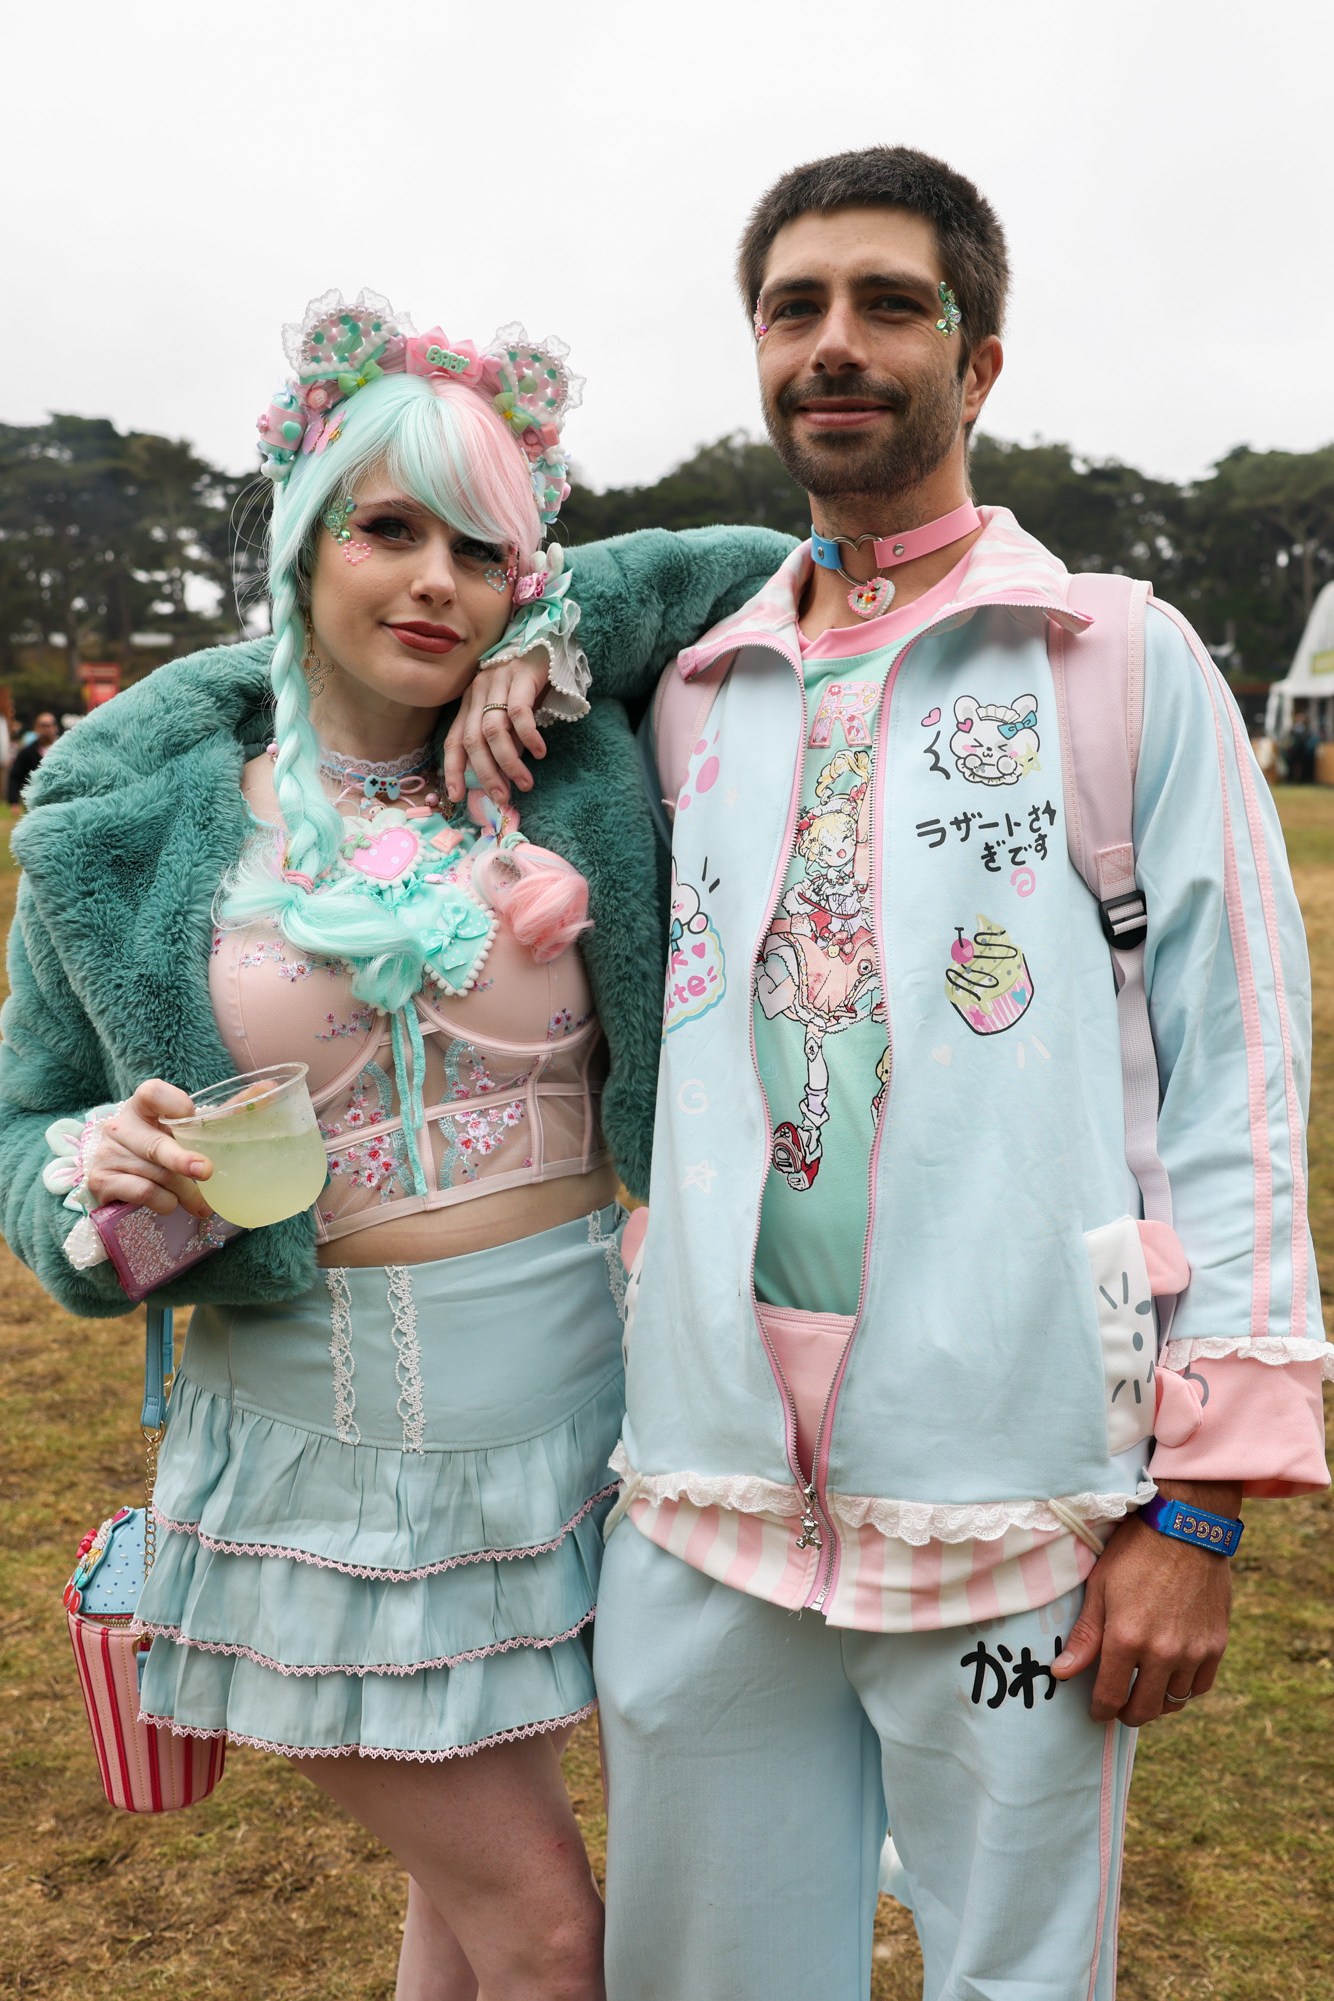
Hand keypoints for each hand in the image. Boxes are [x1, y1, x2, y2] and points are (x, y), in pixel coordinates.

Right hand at [86, 1079, 214, 1219]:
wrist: (118, 1174)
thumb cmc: (161, 1143)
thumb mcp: (184, 1128)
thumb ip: (222, 1114)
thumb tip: (266, 1091)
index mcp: (142, 1106)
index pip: (152, 1093)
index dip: (173, 1103)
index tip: (191, 1114)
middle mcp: (120, 1126)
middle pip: (156, 1145)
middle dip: (183, 1160)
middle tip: (207, 1172)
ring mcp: (108, 1154)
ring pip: (156, 1175)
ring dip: (185, 1192)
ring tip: (199, 1201)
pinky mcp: (101, 1181)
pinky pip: (143, 1193)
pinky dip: (165, 1202)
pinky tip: (171, 1203)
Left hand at [443, 651, 551, 805]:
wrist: (549, 641)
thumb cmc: (529, 682)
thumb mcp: (509, 712)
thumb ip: (504, 739)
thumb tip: (502, 775)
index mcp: (470, 702)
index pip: (454, 740)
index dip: (453, 769)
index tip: (456, 795)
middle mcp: (478, 691)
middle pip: (473, 740)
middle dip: (485, 774)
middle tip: (502, 797)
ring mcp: (498, 681)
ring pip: (494, 730)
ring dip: (508, 762)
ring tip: (525, 783)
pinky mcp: (522, 675)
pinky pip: (519, 713)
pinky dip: (528, 737)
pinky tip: (539, 753)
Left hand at [1051, 1482, 1238, 1725]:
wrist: (1185, 1528)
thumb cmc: (1134, 1553)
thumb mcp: (1100, 1588)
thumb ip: (1085, 1636)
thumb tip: (1062, 1673)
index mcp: (1126, 1639)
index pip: (1110, 1697)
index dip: (1100, 1710)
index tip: (1097, 1711)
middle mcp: (1162, 1653)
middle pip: (1144, 1709)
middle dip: (1127, 1713)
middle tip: (1119, 1706)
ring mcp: (1193, 1651)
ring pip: (1173, 1701)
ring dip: (1156, 1701)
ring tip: (1144, 1690)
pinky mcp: (1216, 1644)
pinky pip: (1200, 1686)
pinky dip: (1185, 1688)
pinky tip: (1172, 1676)